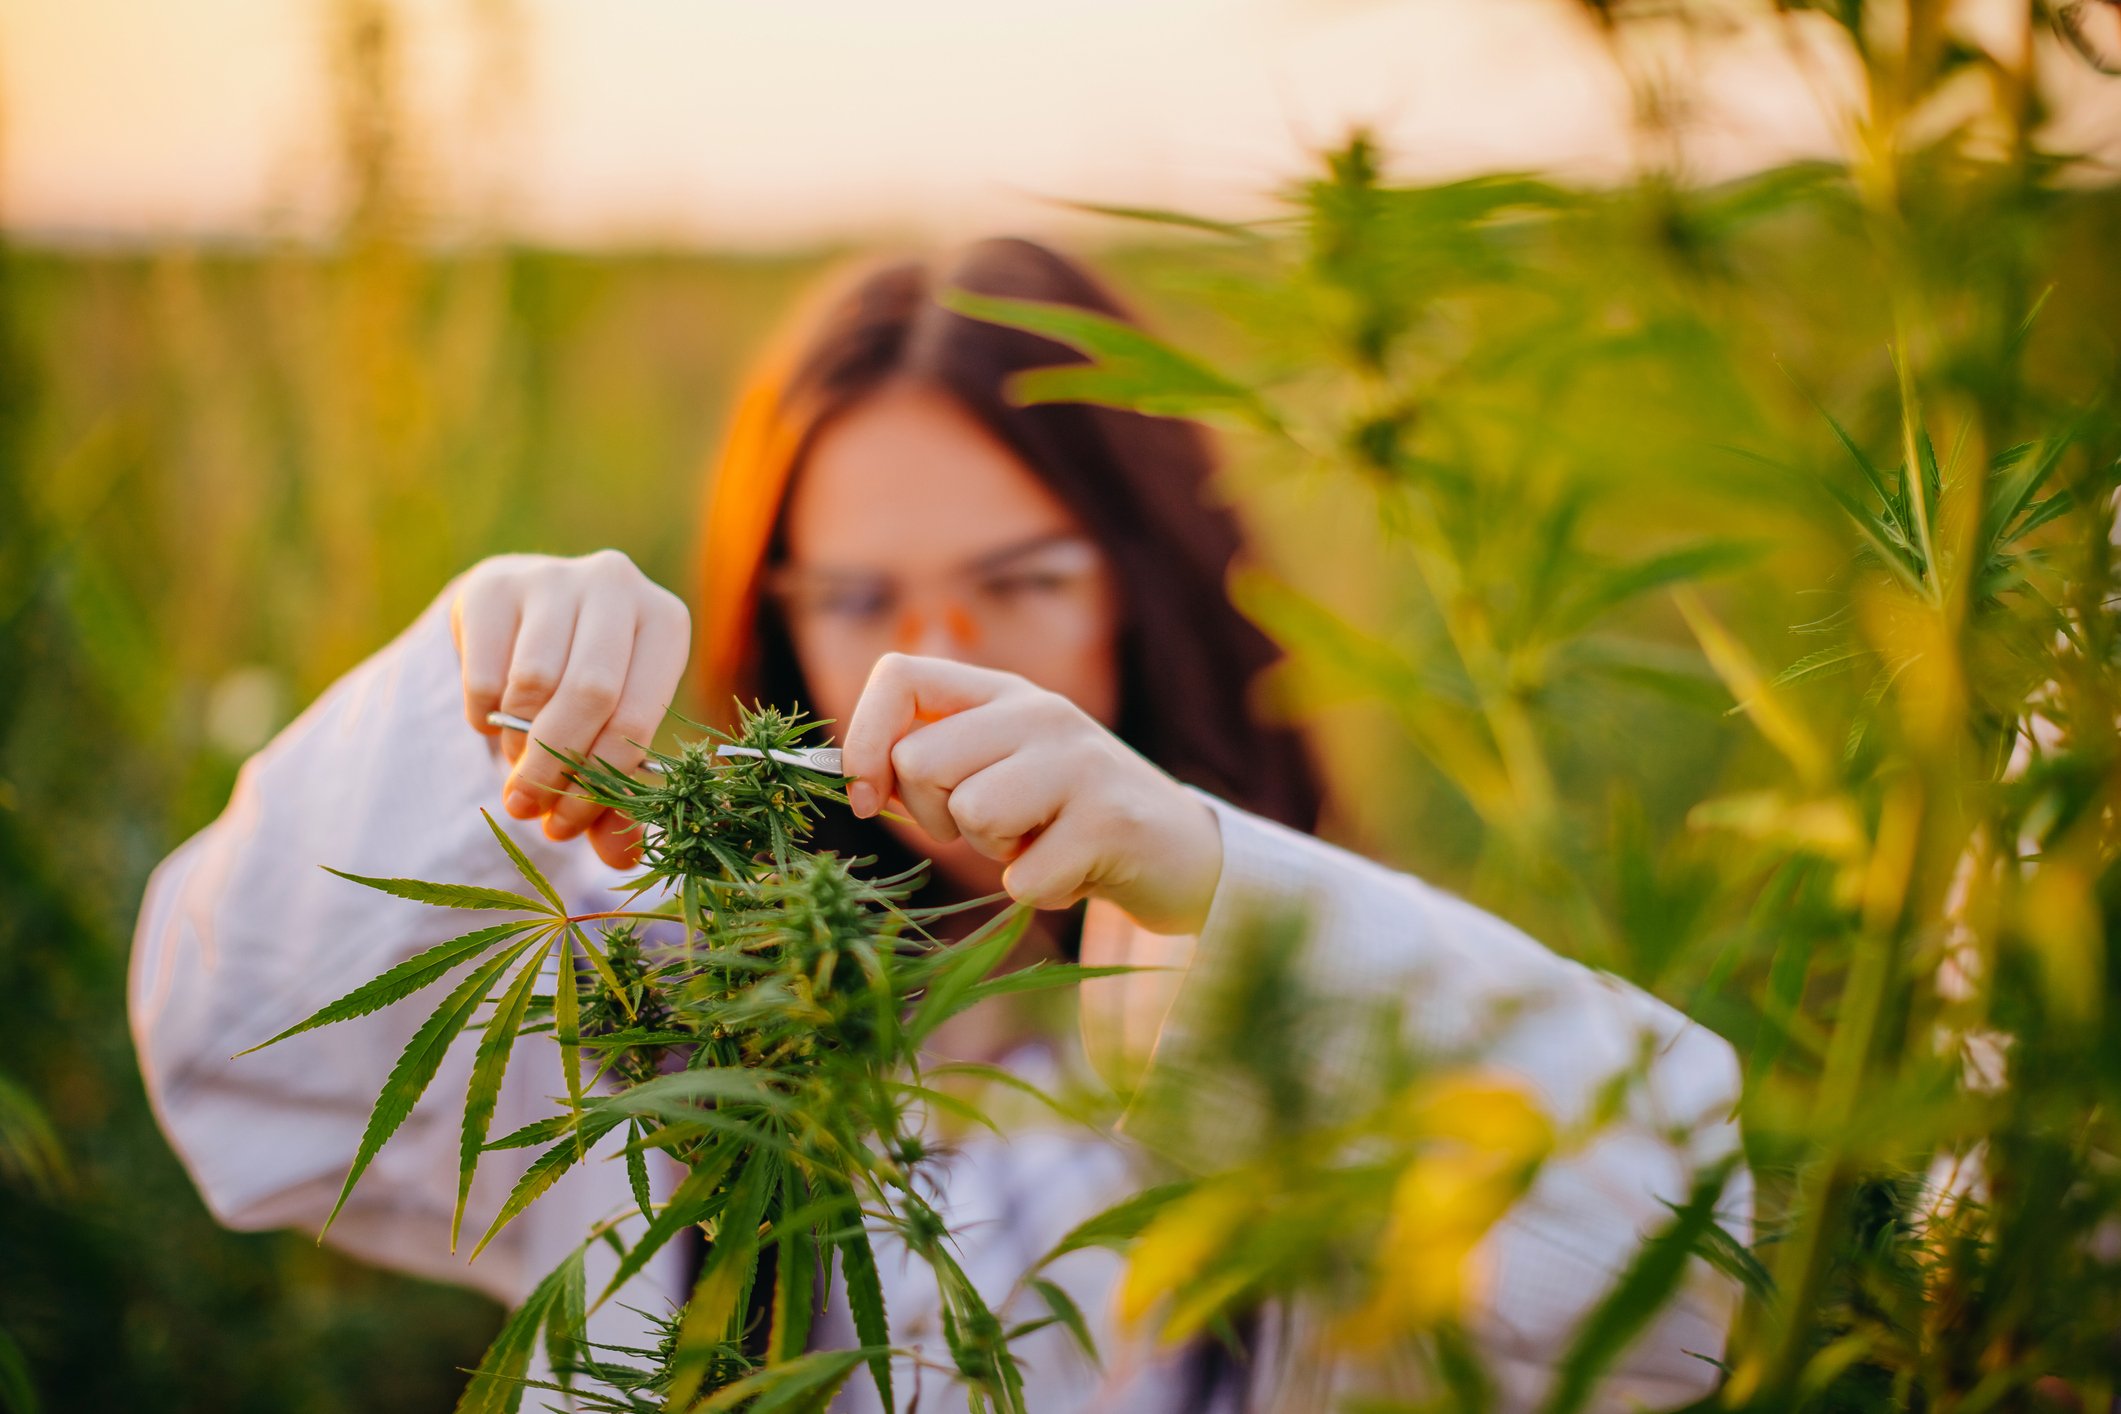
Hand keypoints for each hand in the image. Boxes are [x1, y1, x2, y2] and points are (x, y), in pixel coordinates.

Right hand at [449, 550, 690, 868]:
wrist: (518, 616)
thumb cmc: (580, 686)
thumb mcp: (609, 731)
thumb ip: (618, 794)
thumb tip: (622, 857)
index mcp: (664, 622)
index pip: (638, 716)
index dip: (600, 782)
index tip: (565, 826)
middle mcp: (617, 585)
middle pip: (588, 695)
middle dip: (555, 768)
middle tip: (529, 810)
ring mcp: (554, 576)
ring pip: (533, 684)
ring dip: (519, 744)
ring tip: (517, 762)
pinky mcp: (492, 584)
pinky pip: (484, 673)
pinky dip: (483, 715)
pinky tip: (492, 719)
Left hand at [841, 654, 1223, 934]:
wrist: (1177, 853)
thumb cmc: (1064, 819)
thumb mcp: (997, 774)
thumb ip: (930, 768)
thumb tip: (854, 780)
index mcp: (1001, 693)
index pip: (899, 675)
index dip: (864, 738)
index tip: (869, 797)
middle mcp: (1039, 711)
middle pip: (920, 761)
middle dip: (935, 819)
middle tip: (991, 830)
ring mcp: (1079, 760)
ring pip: (970, 813)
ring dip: (993, 853)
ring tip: (1038, 843)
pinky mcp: (1109, 820)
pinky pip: (1021, 876)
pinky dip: (1038, 890)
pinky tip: (1075, 872)